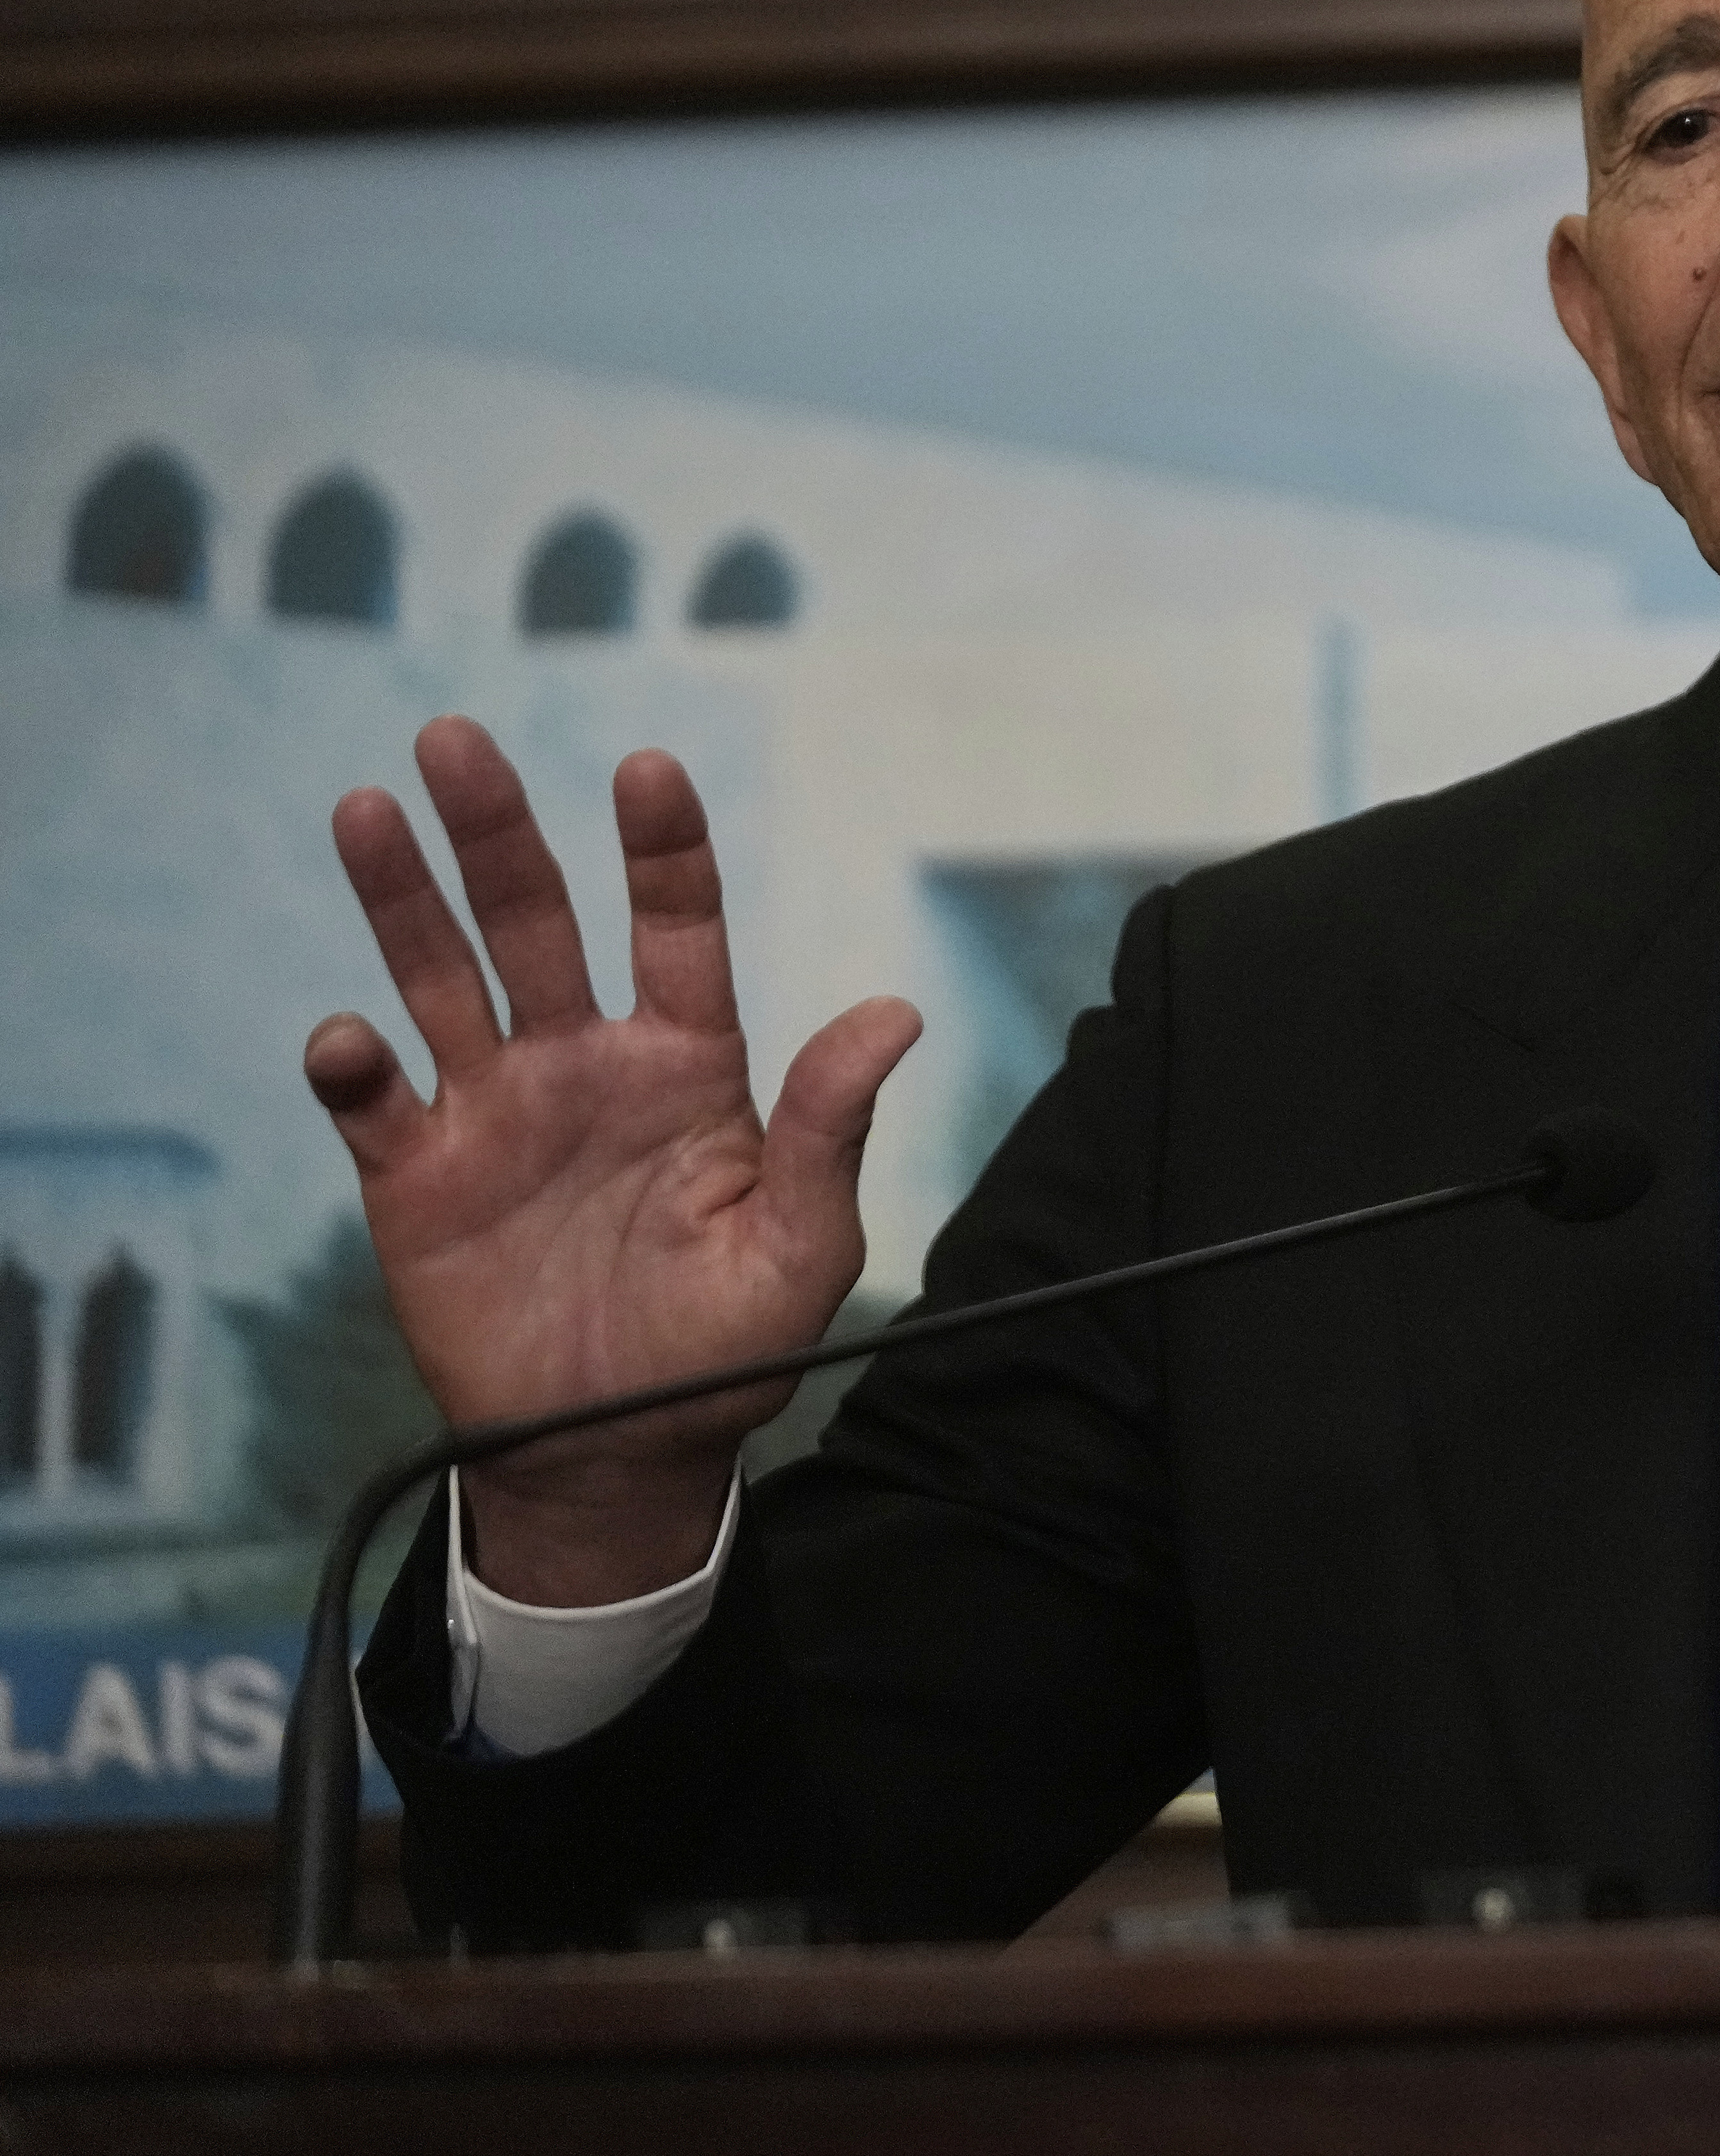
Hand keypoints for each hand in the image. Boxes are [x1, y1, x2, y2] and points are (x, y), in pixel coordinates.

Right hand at [302, 718, 920, 1605]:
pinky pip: (373, 1103)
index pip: (674, 928)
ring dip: (401, 899)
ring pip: (437, 977)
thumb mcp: (803, 1243)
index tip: (645, 770)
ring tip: (369, 810)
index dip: (661, 849)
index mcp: (685, 1065)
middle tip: (455, 738)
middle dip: (497, 831)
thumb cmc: (728, 1348)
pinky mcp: (417, 1179)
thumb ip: (829, 1127)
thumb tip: (896, 1013)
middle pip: (533, 921)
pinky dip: (352, 1065)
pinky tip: (348, 1041)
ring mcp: (494, 1113)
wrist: (622, 1455)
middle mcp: (583, 1064)